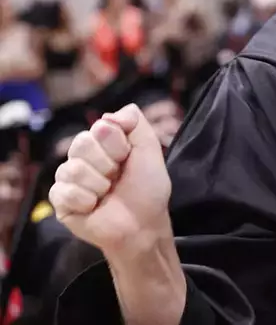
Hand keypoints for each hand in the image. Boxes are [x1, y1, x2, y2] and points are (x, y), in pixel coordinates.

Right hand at [49, 104, 172, 258]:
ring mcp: (69, 178)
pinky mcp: (60, 200)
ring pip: (73, 168)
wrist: (142, 226)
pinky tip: (93, 207)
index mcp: (103, 143)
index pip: (100, 127)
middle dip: (107, 164)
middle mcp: (83, 157)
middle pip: (81, 143)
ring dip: (99, 185)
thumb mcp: (149, 150)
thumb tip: (109, 114)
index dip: (118, 145)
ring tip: (107, 194)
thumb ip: (135, 123)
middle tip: (117, 178)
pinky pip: (64, 190)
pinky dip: (85, 200)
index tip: (128, 159)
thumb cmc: (147, 189)